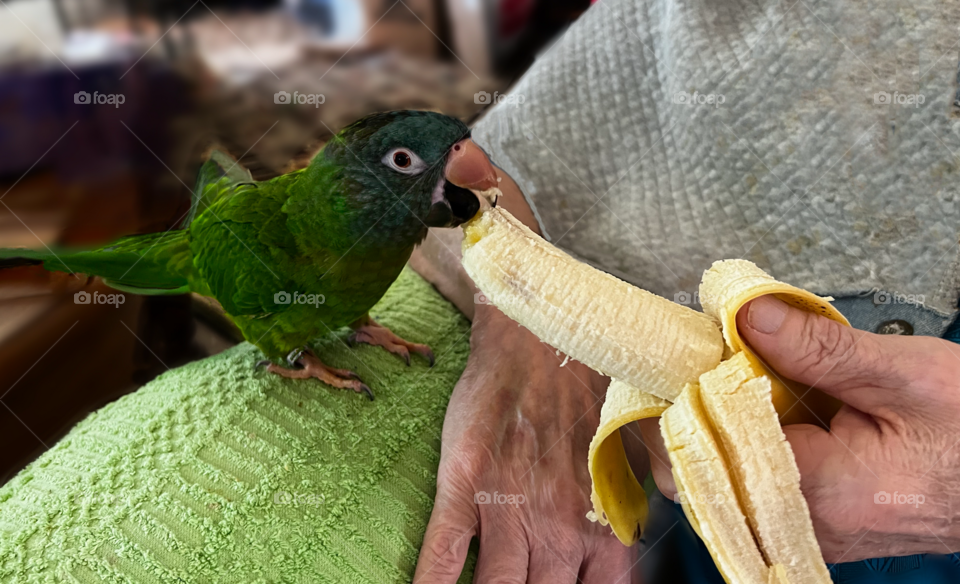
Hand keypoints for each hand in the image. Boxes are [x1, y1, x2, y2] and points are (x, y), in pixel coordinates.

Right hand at [413, 305, 639, 582]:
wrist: (534, 331)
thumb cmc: (587, 376)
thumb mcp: (638, 425)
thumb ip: (659, 468)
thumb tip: (674, 499)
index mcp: (604, 519)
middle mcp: (559, 525)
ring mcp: (508, 508)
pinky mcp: (463, 484)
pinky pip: (444, 551)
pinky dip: (433, 582)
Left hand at [644, 295, 959, 561]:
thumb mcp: (904, 376)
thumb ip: (820, 349)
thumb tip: (747, 315)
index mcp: (821, 493)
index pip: (707, 454)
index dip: (677, 404)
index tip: (674, 359)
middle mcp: (803, 523)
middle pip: (702, 473)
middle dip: (688, 412)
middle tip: (696, 358)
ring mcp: (805, 527)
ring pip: (722, 478)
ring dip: (716, 422)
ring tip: (728, 371)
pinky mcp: (812, 519)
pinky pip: (752, 481)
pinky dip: (744, 438)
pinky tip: (757, 400)